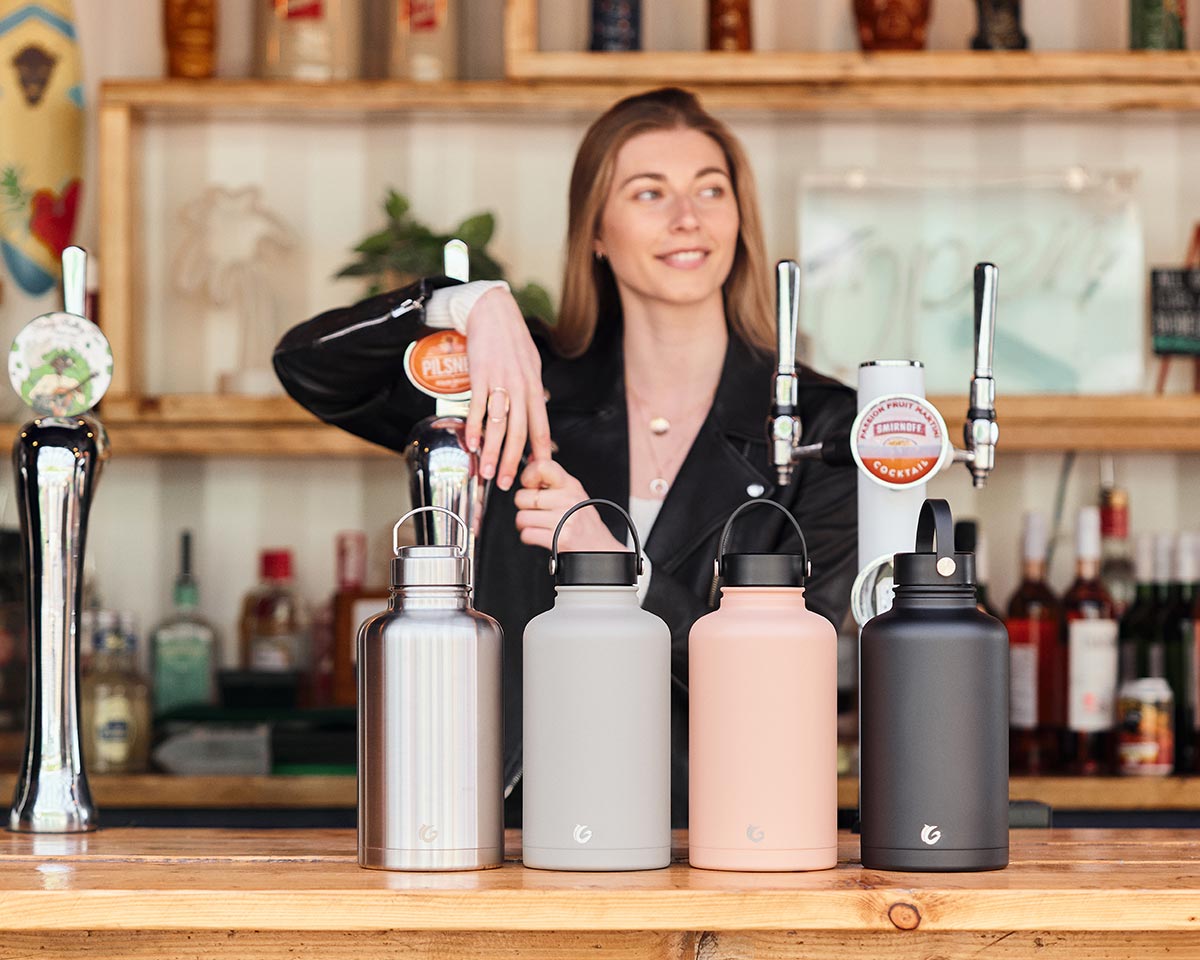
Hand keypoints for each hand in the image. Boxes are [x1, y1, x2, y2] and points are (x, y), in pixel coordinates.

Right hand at [463, 287, 552, 490]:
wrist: (492, 313)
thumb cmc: (512, 339)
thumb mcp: (531, 365)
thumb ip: (533, 391)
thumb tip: (536, 411)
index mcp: (535, 388)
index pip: (541, 427)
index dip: (540, 453)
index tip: (538, 473)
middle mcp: (521, 388)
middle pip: (520, 433)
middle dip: (513, 462)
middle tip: (508, 483)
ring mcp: (501, 383)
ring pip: (498, 426)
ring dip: (492, 452)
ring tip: (488, 473)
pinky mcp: (481, 377)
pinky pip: (477, 408)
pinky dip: (473, 428)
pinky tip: (471, 445)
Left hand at [513, 459, 626, 552]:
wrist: (600, 549)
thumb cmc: (584, 523)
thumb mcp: (574, 494)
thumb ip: (553, 480)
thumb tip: (532, 460)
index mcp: (571, 485)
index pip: (542, 466)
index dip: (528, 476)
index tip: (530, 485)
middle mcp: (569, 499)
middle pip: (523, 497)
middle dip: (524, 507)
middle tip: (535, 512)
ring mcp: (565, 519)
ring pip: (522, 517)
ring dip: (525, 524)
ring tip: (538, 525)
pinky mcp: (560, 538)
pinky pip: (527, 534)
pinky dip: (529, 537)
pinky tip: (540, 536)